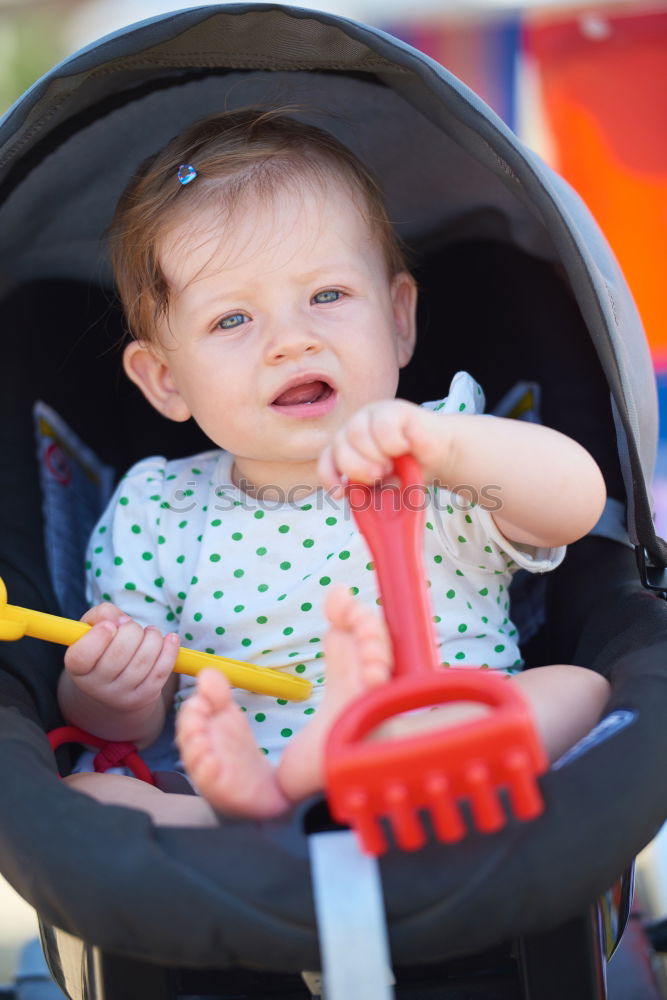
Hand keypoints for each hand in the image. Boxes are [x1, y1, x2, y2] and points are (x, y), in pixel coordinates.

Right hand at [63, 602, 179, 713]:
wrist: (117, 683)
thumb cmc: (104, 647)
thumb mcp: (93, 628)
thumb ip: (102, 614)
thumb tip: (122, 620)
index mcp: (77, 668)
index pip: (82, 655)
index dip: (98, 636)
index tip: (110, 625)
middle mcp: (95, 687)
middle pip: (118, 654)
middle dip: (132, 630)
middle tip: (132, 627)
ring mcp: (120, 695)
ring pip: (143, 660)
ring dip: (152, 637)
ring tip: (150, 633)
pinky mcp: (144, 697)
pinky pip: (161, 671)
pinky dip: (170, 650)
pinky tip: (170, 639)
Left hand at [318, 399, 442, 493]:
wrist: (441, 454)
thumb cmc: (410, 471)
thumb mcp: (386, 490)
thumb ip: (369, 498)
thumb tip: (362, 515)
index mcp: (348, 447)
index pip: (326, 459)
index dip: (329, 476)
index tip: (340, 494)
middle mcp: (355, 428)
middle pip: (339, 445)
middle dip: (357, 467)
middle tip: (379, 476)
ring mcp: (372, 415)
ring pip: (357, 433)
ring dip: (376, 456)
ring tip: (393, 463)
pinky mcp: (393, 409)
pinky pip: (383, 426)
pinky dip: (394, 444)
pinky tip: (406, 447)